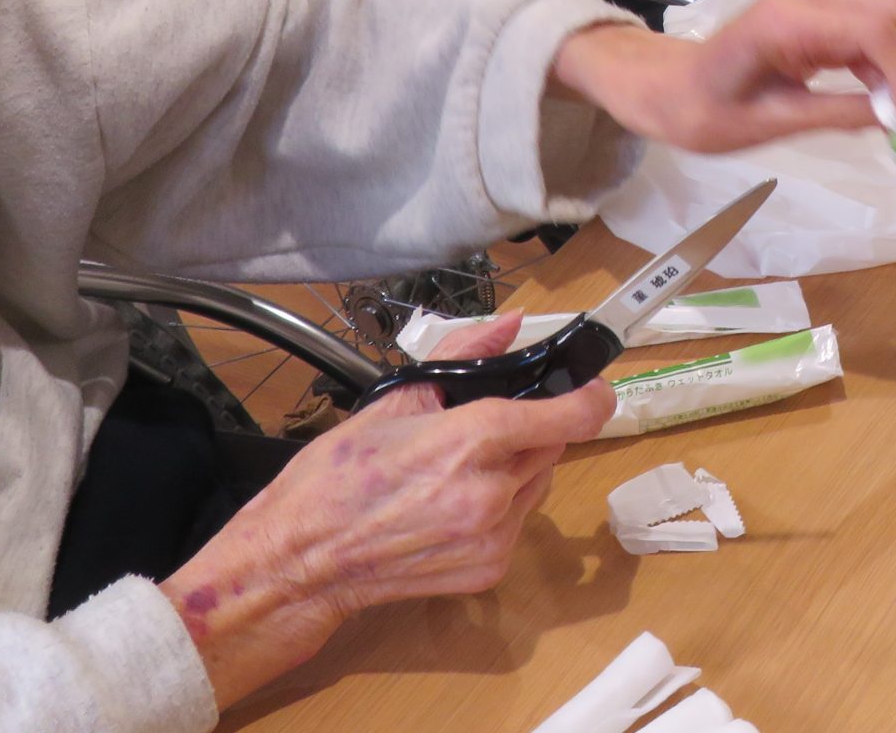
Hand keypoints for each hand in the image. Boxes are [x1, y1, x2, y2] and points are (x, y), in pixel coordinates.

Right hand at [160, 313, 610, 708]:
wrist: (303, 561)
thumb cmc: (336, 478)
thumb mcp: (396, 400)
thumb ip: (463, 356)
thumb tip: (509, 324)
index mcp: (470, 442)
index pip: (567, 417)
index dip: (590, 397)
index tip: (593, 385)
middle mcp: (491, 494)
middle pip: (552, 446)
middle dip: (532, 428)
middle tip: (488, 423)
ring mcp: (492, 538)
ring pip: (537, 483)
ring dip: (518, 466)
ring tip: (459, 465)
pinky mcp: (488, 571)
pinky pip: (518, 521)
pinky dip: (501, 504)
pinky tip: (454, 501)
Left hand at [548, 0, 895, 142]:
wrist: (668, 88)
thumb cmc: (704, 111)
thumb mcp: (770, 123)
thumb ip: (835, 115)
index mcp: (788, 19)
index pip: (873, 29)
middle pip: (893, 11)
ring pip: (892, 14)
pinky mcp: (819, 11)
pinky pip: (873, 26)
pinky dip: (895, 61)